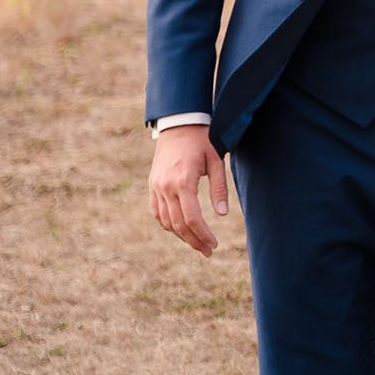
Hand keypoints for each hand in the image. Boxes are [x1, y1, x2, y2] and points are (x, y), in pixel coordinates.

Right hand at [148, 125, 229, 256]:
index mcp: (183, 181)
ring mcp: (156, 187)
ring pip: (166, 221)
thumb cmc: (202, 140)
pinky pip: (157, 212)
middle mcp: (166, 187)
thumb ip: (219, 188)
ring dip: (181, 235)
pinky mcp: (152, 185)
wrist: (179, 124)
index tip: (214, 245)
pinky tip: (180, 230)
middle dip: (193, 240)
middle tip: (208, 251)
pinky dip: (168, 224)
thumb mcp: (216, 161)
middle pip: (178, 224)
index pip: (192, 218)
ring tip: (197, 243)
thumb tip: (222, 214)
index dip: (203, 235)